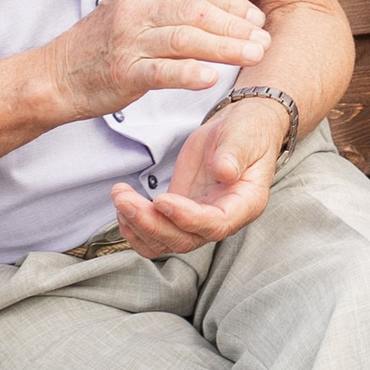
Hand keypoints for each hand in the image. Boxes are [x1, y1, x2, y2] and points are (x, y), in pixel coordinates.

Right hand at [41, 0, 270, 121]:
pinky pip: (161, 71)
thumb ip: (179, 6)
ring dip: (225, 47)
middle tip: (263, 41)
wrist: (55, 75)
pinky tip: (211, 78)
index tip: (257, 20)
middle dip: (237, 26)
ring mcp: (127, 40)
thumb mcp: (139, 13)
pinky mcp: (122, 72)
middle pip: (198, 12)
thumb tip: (231, 2)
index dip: (234, 5)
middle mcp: (135, 8)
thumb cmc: (104, 46)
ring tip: (253, 55)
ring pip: (186, 39)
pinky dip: (188, 73)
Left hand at [112, 84, 289, 257]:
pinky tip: (123, 205)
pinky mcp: (178, 210)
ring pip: (164, 241)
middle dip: (151, 224)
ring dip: (138, 226)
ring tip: (121, 197)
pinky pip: (155, 231)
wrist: (240, 129)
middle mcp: (220, 219)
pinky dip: (135, 225)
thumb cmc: (248, 132)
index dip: (186, 218)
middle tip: (125, 200)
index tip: (161, 200)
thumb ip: (234, 155)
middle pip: (184, 239)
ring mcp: (197, 218)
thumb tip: (224, 171)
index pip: (215, 225)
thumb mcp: (244, 137)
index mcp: (244, 205)